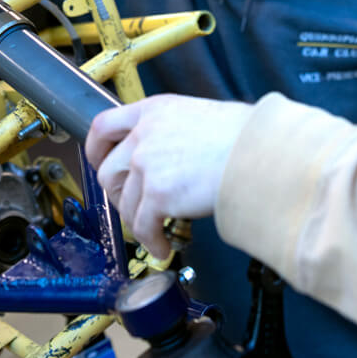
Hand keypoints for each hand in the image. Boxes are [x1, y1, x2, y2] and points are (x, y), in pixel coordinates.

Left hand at [87, 94, 251, 257]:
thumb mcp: (200, 116)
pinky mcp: (158, 194)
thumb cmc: (245, 136)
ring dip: (137, 222)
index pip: (103, 125)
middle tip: (132, 206)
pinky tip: (162, 246)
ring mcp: (147, 164)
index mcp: (154, 110)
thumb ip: (173, 131)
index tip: (99, 162)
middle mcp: (144, 135)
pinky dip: (150, 241)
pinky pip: (142, 227)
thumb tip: (170, 155)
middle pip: (108, 171)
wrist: (261, 153)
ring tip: (155, 232)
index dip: (95, 149)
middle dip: (117, 194)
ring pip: (125, 203)